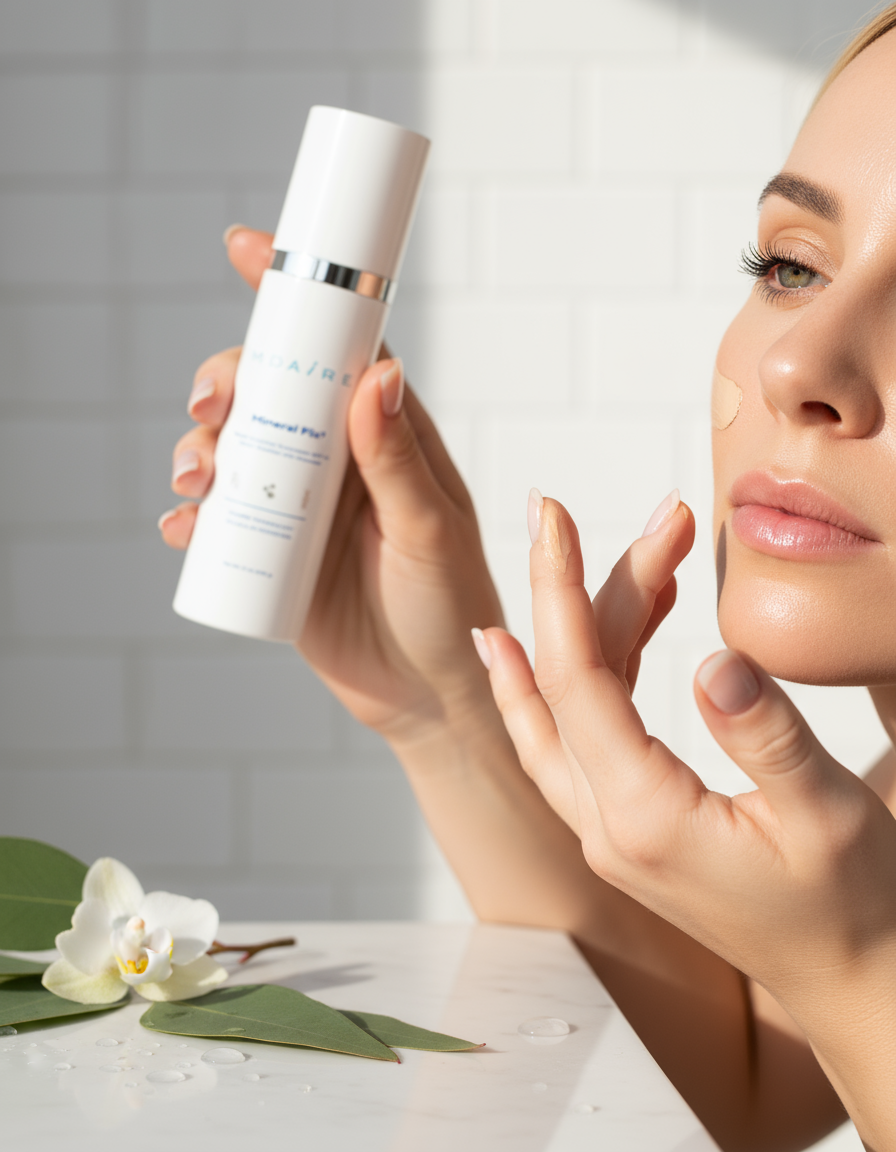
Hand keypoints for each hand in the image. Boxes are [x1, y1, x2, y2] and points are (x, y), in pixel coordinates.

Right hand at [160, 227, 502, 743]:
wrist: (427, 695)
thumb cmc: (450, 608)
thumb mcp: (430, 532)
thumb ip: (399, 461)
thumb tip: (376, 373)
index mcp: (387, 434)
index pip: (339, 348)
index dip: (294, 298)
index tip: (246, 249)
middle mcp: (339, 459)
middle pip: (269, 393)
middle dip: (226, 386)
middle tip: (208, 412)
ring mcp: (301, 505)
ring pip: (235, 450)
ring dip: (199, 450)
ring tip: (195, 480)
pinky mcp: (272, 553)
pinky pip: (220, 521)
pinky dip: (193, 517)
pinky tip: (184, 528)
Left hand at [476, 491, 895, 1028]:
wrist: (857, 986)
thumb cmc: (856, 908)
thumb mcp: (828, 817)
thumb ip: (767, 736)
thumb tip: (714, 658)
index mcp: (645, 819)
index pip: (576, 681)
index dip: (561, 588)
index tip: (552, 514)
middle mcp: (606, 828)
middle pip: (562, 686)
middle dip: (581, 591)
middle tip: (613, 518)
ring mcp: (608, 835)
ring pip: (558, 714)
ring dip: (577, 631)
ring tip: (617, 557)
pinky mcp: (626, 834)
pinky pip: (572, 744)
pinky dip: (570, 682)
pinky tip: (567, 640)